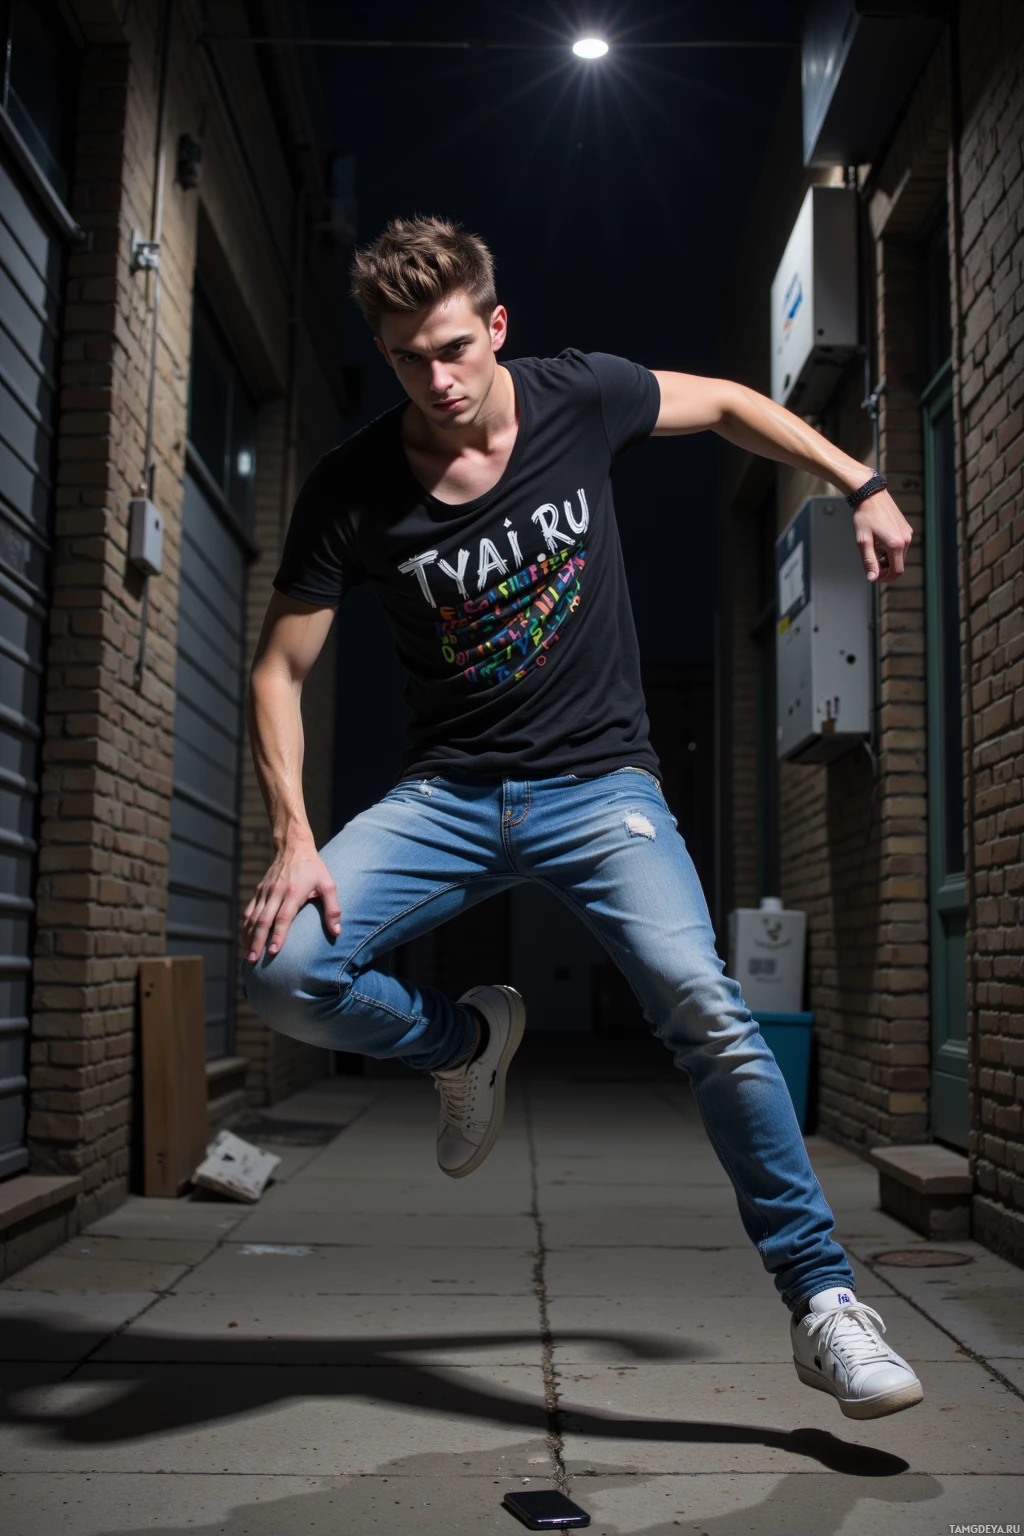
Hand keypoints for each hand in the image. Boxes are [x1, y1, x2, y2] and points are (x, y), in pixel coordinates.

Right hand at [243, 842, 340, 961]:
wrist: (293, 847)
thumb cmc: (314, 868)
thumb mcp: (328, 885)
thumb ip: (333, 909)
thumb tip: (337, 932)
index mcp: (294, 892)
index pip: (283, 917)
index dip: (278, 935)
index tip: (274, 952)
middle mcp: (276, 892)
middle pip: (264, 920)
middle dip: (258, 941)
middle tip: (254, 959)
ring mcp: (265, 891)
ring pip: (253, 917)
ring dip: (249, 937)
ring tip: (247, 955)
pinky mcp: (259, 891)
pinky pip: (249, 911)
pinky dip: (245, 926)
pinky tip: (244, 940)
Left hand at [852, 491, 912, 582]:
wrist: (871, 495)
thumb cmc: (865, 517)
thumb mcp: (863, 542)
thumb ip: (869, 561)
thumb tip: (872, 578)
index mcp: (896, 545)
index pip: (897, 571)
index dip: (886, 578)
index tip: (875, 576)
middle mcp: (906, 539)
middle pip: (898, 564)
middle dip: (885, 567)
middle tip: (870, 560)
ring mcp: (908, 533)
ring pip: (900, 555)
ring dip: (888, 558)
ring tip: (874, 548)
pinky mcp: (906, 528)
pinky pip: (901, 545)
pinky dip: (892, 548)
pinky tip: (880, 540)